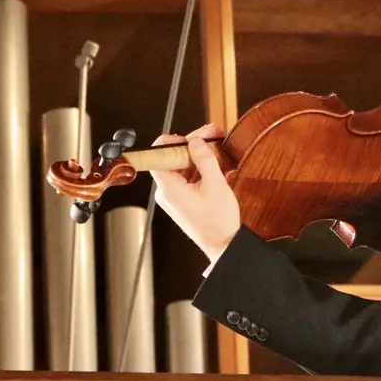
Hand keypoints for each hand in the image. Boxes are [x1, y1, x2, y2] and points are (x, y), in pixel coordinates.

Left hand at [150, 123, 241, 261]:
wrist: (224, 244)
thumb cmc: (219, 221)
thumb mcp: (216, 184)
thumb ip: (204, 159)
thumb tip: (196, 141)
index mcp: (169, 188)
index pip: (157, 155)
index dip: (172, 142)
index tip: (190, 138)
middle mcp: (167, 191)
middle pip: (172, 158)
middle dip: (193, 146)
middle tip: (212, 136)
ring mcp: (174, 196)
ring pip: (181, 167)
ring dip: (199, 157)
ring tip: (217, 149)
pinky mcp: (182, 199)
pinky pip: (187, 177)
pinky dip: (200, 169)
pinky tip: (216, 165)